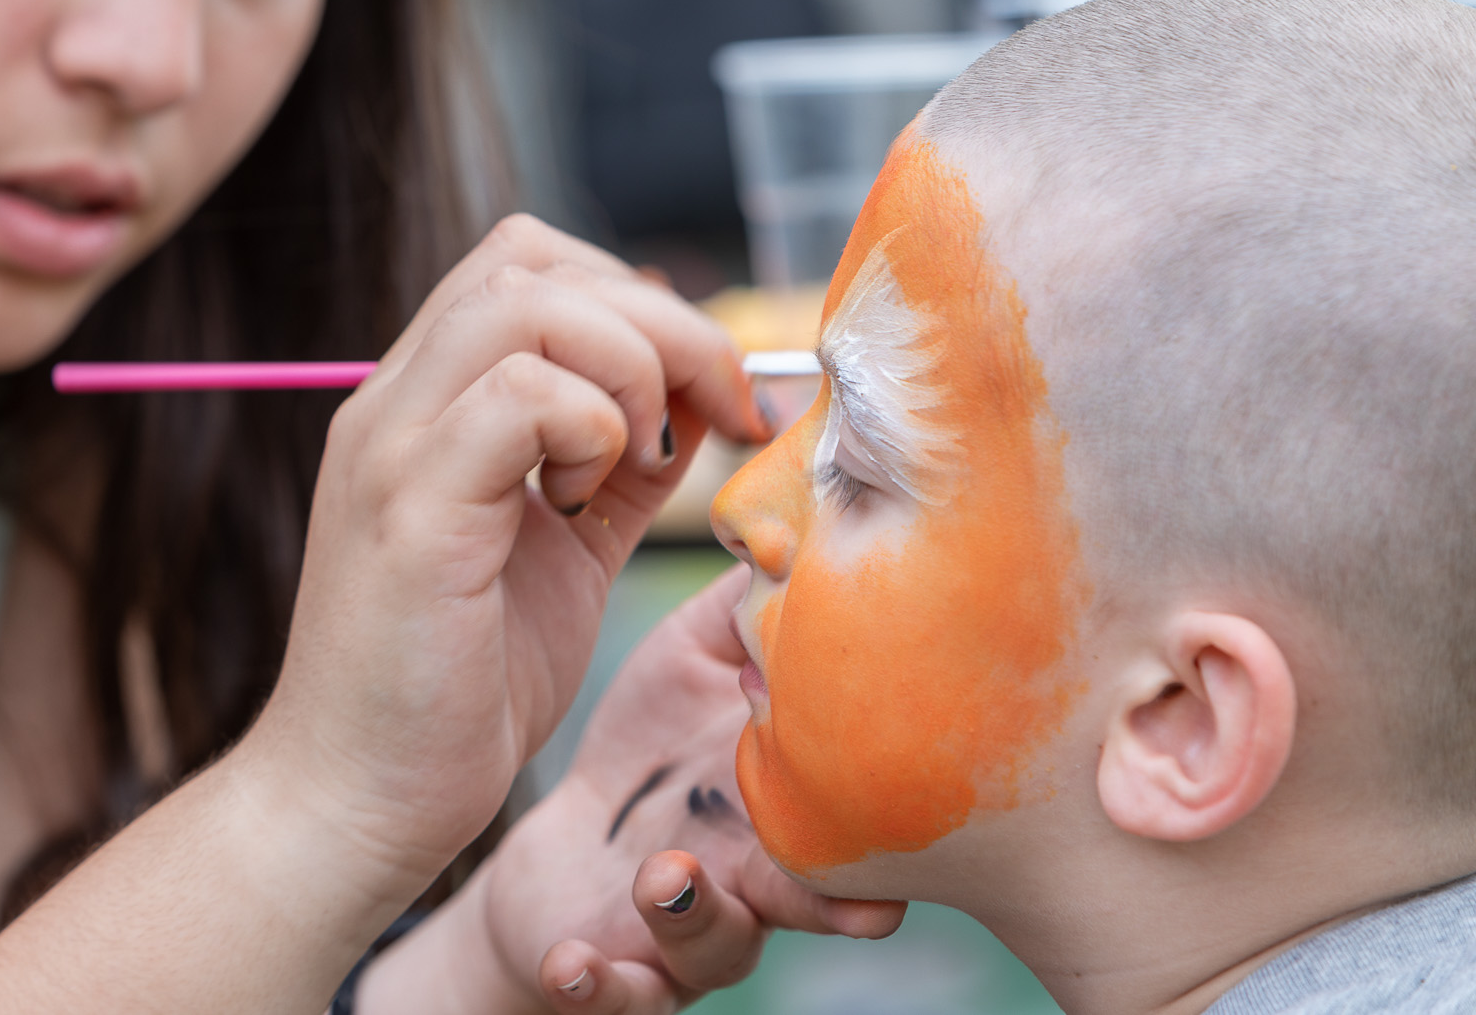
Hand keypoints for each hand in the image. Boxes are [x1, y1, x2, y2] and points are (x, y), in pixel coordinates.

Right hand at [249, 215, 771, 895]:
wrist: (357, 804)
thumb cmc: (457, 689)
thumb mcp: (567, 551)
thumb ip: (621, 467)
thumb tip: (701, 400)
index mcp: (425, 403)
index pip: (526, 263)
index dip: (637, 299)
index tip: (712, 392)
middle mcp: (393, 403)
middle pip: (533, 260)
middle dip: (660, 321)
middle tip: (719, 415)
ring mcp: (391, 448)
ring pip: (526, 305)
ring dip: (628, 370)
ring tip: (635, 468)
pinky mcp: (408, 512)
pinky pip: (517, 400)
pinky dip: (592, 430)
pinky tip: (589, 506)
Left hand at [358, 570, 904, 1013]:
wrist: (564, 849)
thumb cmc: (648, 751)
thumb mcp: (692, 662)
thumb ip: (748, 604)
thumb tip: (802, 511)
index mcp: (789, 802)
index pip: (856, 812)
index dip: (890, 816)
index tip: (914, 801)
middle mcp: (759, 879)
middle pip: (814, 900)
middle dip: (828, 900)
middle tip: (851, 901)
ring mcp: (690, 932)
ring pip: (715, 946)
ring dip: (695, 919)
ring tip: (662, 876)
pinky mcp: (617, 970)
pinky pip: (617, 993)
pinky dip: (601, 984)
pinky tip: (576, 963)